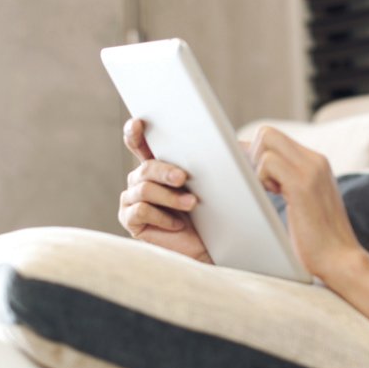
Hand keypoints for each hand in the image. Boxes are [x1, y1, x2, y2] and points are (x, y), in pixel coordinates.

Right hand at [118, 118, 211, 262]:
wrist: (213, 244)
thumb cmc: (214, 209)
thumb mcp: (217, 180)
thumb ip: (217, 159)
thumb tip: (237, 140)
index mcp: (156, 163)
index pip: (139, 142)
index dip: (134, 132)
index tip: (138, 123)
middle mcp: (140, 179)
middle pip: (145, 168)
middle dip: (165, 171)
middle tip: (184, 178)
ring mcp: (132, 199)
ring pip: (144, 189)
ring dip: (170, 197)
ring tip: (192, 204)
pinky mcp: (131, 221)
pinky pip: (141, 211)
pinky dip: (162, 217)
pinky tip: (178, 223)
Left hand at [247, 126, 363, 279]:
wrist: (341, 262)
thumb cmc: (317, 242)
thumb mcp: (302, 204)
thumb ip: (285, 183)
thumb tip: (251, 171)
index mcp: (315, 163)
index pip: (274, 138)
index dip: (253, 154)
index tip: (245, 176)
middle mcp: (315, 161)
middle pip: (267, 133)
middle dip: (251, 156)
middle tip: (255, 186)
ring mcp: (311, 170)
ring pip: (265, 141)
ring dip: (255, 168)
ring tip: (268, 193)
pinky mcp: (303, 185)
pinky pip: (268, 162)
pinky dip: (260, 178)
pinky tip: (273, 197)